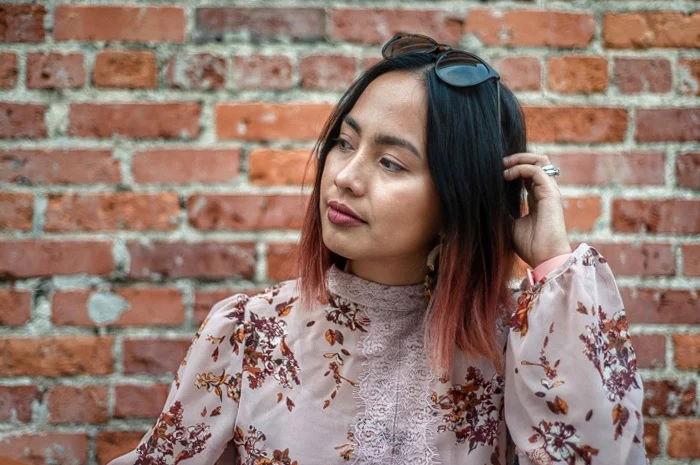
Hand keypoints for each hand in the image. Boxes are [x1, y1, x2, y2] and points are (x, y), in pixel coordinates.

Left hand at [503, 152, 571, 267]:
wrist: (544, 259)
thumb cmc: (529, 246)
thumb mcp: (509, 225)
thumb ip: (502, 211)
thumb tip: (485, 202)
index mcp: (537, 199)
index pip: (529, 174)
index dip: (514, 167)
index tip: (497, 169)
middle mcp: (545, 192)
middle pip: (538, 162)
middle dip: (519, 157)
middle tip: (500, 162)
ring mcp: (550, 192)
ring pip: (541, 161)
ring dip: (520, 159)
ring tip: (503, 164)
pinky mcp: (551, 195)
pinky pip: (537, 171)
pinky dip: (521, 168)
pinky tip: (507, 175)